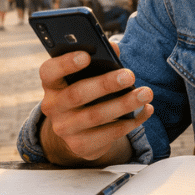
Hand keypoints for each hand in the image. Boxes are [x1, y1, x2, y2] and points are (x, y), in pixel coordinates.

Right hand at [38, 47, 153, 165]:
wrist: (77, 129)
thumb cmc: (85, 89)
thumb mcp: (86, 74)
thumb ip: (99, 58)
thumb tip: (114, 48)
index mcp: (52, 83)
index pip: (49, 71)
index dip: (66, 63)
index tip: (86, 56)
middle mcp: (52, 106)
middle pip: (77, 94)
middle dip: (105, 84)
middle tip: (130, 76)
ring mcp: (65, 129)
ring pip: (95, 116)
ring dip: (124, 104)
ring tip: (146, 93)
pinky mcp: (80, 146)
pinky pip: (108, 134)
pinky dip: (130, 122)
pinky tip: (145, 110)